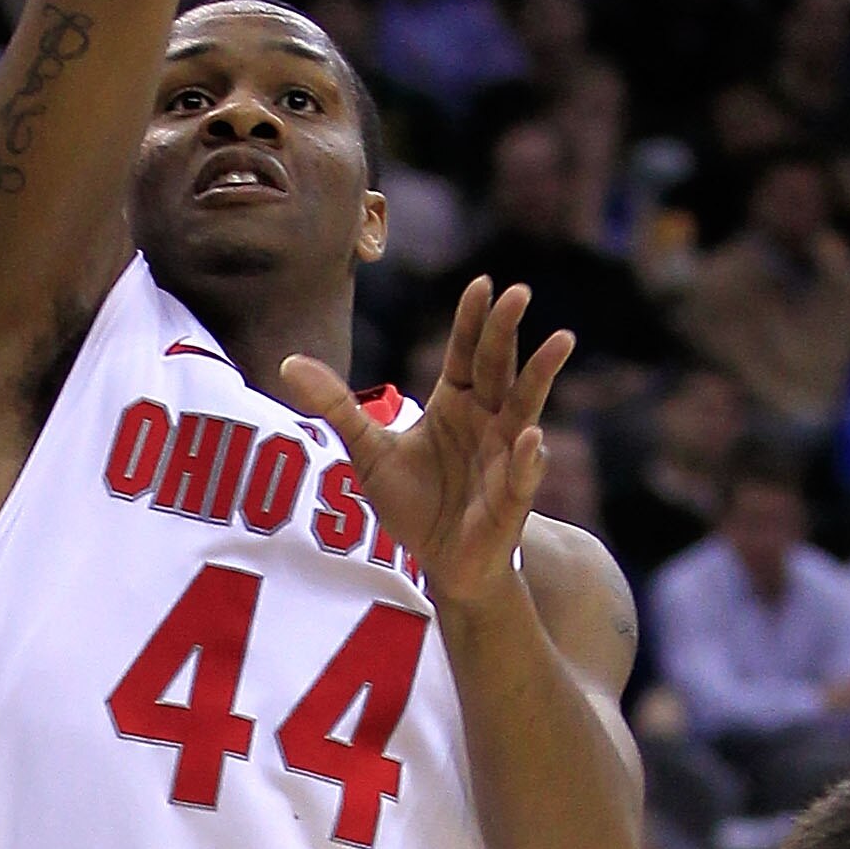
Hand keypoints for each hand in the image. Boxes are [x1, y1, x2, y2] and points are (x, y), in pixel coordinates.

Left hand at [281, 274, 574, 616]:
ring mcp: (504, 456)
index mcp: (456, 402)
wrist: (441, 565)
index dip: (473, 320)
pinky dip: (527, 457)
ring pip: (525, 408)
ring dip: (540, 376)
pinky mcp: (511, 498)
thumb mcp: (368, 452)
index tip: (482, 283)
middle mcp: (486, 420)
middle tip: (519, 292)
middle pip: (498, 367)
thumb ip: (337, 406)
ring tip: (560, 340)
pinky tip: (530, 437)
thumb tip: (289, 362)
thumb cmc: (414, 504)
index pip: (466, 352)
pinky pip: (522, 473)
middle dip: (507, 331)